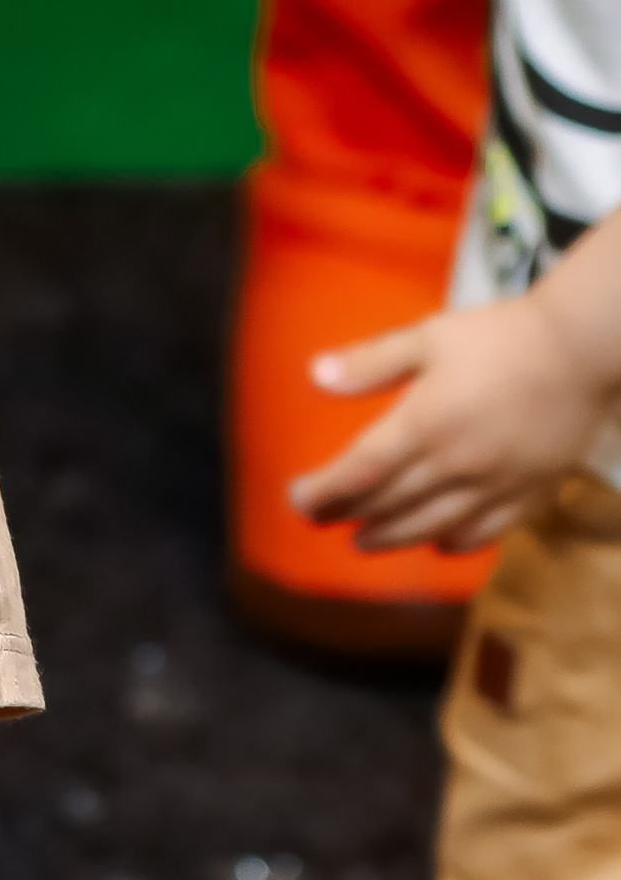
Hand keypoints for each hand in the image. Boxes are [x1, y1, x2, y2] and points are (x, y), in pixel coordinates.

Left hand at [290, 287, 620, 551]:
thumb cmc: (500, 335)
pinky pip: (487, 531)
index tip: (298, 500)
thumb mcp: (428, 336)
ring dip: (391, 537)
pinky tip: (438, 543)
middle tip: (321, 519)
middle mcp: (457, 462)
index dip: (324, 491)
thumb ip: (371, 362)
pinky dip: (456, 543)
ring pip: (432, 525)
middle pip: (390, 502)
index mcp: (426, 422)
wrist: (581, 348)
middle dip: (348, 515)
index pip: (361, 471)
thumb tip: (315, 377)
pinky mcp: (529, 491)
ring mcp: (496, 483)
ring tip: (363, 541)